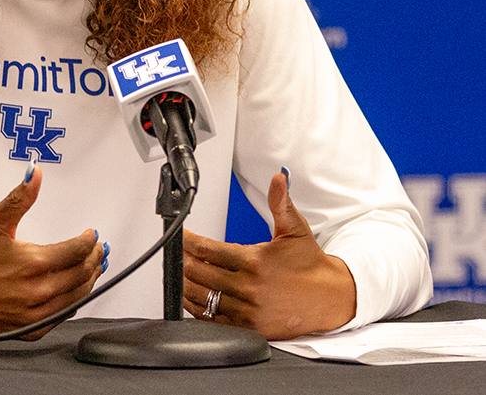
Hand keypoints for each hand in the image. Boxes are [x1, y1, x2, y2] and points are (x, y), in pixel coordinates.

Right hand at [0, 164, 104, 338]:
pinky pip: (60, 317)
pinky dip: (72, 303)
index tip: (91, 234)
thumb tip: (35, 173)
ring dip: (88, 281)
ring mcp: (33, 315)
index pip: (75, 251)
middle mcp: (37, 291)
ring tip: (93, 268)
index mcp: (32, 263)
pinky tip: (73, 293)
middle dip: (94, 259)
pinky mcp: (27, 330)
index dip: (88, 241)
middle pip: (81, 275)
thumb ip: (19, 197)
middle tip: (98, 249)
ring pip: (75, 298)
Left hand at [181, 170, 356, 339]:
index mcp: (255, 261)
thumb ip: (281, 202)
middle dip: (183, 260)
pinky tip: (191, 297)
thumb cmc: (310, 263)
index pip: (208, 250)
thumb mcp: (295, 228)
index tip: (181, 235)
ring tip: (178, 272)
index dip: (188, 241)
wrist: (330, 298)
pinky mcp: (250, 328)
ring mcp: (248, 310)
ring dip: (185, 284)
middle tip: (176, 252)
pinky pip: (213, 320)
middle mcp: (249, 287)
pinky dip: (197, 308)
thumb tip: (279, 177)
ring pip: (202, 297)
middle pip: (199, 273)